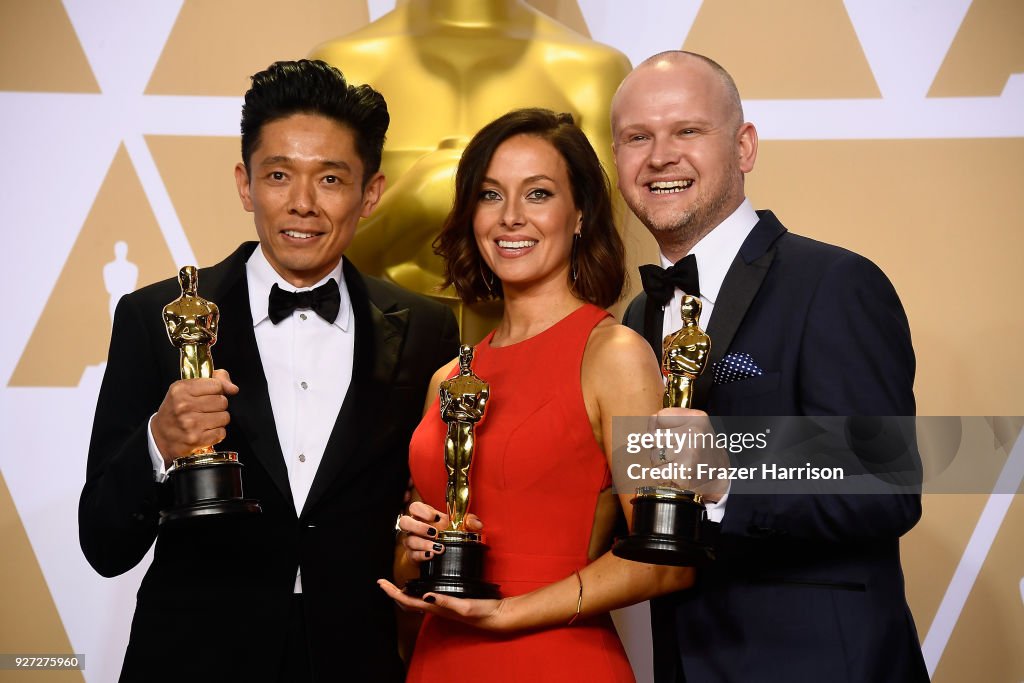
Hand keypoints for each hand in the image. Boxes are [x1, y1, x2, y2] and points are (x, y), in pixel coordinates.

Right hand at [152, 368, 237, 465]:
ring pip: (225, 417)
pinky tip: (205, 431)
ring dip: (218, 420)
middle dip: (218, 406)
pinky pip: (221, 432)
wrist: (160, 436)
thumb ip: (214, 380)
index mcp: (181, 389)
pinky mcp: (196, 439)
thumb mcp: (187, 388)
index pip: (217, 385)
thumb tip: (234, 388)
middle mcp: (184, 406)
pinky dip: (216, 433)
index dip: (216, 391)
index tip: (207, 395)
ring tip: (205, 421)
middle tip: (204, 410)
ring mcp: (190, 424)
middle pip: (222, 401)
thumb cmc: (176, 410)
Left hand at [376, 579, 508, 630]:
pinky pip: (428, 597)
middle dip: (394, 592)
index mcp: (436, 608)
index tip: (381, 583)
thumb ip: (446, 602)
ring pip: (416, 600)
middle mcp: (436, 607)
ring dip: (404, 592)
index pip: (408, 601)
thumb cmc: (481, 612)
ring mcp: (442, 605)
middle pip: (408, 601)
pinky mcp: (450, 601)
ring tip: (397, 583)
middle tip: (383, 582)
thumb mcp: (464, 606)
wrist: (496, 616)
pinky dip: (419, 590)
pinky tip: (422, 585)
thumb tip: (425, 596)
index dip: (393, 592)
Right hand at [396, 501, 482, 563]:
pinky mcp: (412, 555)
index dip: (422, 511)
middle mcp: (414, 527)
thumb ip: (468, 521)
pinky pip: (412, 555)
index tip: (436, 517)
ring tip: (439, 548)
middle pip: (405, 522)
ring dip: (424, 543)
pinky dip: (421, 555)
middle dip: (419, 527)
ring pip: (409, 540)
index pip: (415, 507)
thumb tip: (478, 524)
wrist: (440, 553)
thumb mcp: (458, 526)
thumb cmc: (447, 534)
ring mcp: (411, 541)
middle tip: (435, 533)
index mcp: (423, 515)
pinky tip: (431, 555)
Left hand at [650, 407, 728, 500]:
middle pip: (653, 437)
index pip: (659, 417)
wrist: (719, 472)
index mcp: (696, 417)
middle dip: (657, 447)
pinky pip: (658, 473)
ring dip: (659, 463)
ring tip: (675, 463)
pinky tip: (675, 474)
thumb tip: (646, 434)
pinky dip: (662, 476)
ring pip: (654, 456)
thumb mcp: (690, 424)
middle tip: (673, 452)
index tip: (670, 435)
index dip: (659, 428)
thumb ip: (666, 421)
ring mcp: (689, 452)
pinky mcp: (684, 471)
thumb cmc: (698, 446)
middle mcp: (694, 432)